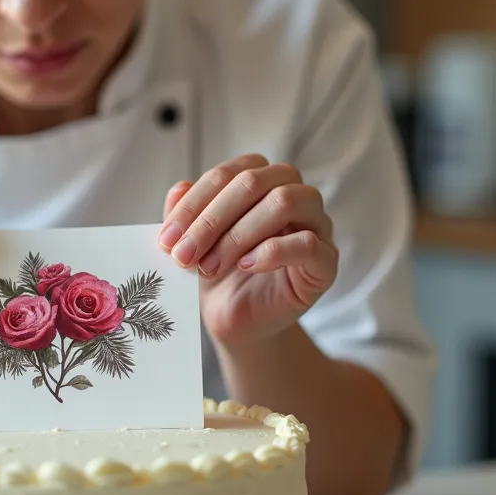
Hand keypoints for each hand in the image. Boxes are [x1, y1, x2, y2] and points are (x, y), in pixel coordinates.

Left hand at [159, 153, 337, 342]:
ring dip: (237, 235)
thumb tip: (178, 189)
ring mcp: (316, 224)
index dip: (194, 202)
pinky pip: (309, 243)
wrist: (240, 320)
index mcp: (262, 179)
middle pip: (254, 182)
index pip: (229, 174)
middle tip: (182, 254)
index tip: (168, 237)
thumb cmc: (219, 274)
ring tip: (208, 267)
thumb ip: (186, 215)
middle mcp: (294, 193)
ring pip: (285, 202)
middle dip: (210, 220)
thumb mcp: (194, 243)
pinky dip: (272, 252)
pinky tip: (245, 267)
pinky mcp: (326, 261)